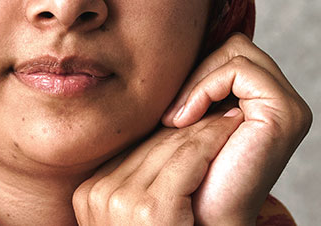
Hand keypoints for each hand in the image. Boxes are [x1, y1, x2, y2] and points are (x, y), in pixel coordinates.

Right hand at [72, 108, 245, 224]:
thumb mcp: (137, 216)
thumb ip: (140, 184)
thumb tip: (164, 143)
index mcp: (89, 194)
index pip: (135, 150)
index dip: (172, 133)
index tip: (198, 118)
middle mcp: (98, 194)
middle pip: (152, 145)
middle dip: (190, 127)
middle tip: (219, 105)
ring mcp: (119, 201)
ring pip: (173, 146)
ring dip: (207, 129)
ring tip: (230, 113)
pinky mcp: (150, 208)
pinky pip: (188, 159)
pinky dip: (214, 141)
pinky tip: (232, 128)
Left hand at [162, 33, 311, 223]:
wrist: (203, 220)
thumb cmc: (190, 178)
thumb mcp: (189, 123)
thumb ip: (194, 89)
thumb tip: (172, 44)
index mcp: (265, 102)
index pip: (229, 53)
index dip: (195, 70)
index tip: (169, 108)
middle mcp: (283, 101)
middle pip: (234, 45)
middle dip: (196, 71)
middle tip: (171, 114)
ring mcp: (289, 106)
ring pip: (235, 50)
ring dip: (196, 81)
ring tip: (175, 120)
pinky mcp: (284, 111)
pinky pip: (238, 68)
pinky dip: (203, 87)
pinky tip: (184, 120)